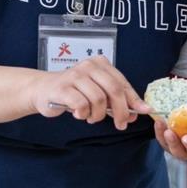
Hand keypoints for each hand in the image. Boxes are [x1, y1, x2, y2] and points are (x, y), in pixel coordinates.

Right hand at [32, 56, 147, 130]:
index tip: (144, 111)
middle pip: (114, 90)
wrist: (42, 90)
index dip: (134, 99)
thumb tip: (137, 112)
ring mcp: (75, 75)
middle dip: (121, 111)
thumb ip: (115, 100)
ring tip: (91, 117)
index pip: (123, 83)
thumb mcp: (96, 92)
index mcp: (101, 64)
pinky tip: (79, 114)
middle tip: (121, 124)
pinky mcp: (63, 87)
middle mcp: (89, 66)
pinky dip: (84, 114)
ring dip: (98, 114)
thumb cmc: (73, 92)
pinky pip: (82, 105)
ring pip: (98, 99)